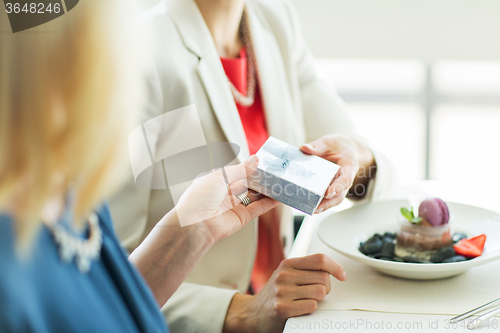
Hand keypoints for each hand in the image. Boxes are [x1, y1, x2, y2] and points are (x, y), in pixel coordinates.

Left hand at [175, 155, 278, 242]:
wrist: (195, 225)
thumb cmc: (200, 198)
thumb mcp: (220, 176)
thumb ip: (240, 169)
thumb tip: (255, 160)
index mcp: (217, 181)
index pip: (236, 172)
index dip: (249, 167)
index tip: (263, 162)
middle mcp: (225, 194)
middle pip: (247, 184)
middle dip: (260, 178)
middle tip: (274, 172)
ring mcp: (234, 206)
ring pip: (254, 196)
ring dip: (266, 190)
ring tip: (280, 183)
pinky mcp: (241, 218)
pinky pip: (257, 208)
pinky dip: (268, 203)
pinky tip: (278, 197)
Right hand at [223, 254, 346, 332]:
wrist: (252, 314)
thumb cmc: (274, 295)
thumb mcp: (286, 275)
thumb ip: (304, 269)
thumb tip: (331, 269)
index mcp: (288, 264)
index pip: (319, 259)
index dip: (335, 266)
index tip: (342, 275)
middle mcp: (284, 275)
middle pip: (323, 277)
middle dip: (326, 287)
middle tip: (316, 294)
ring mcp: (282, 291)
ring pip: (320, 292)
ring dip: (318, 300)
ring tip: (306, 301)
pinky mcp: (283, 308)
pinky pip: (312, 306)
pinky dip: (310, 309)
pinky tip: (300, 309)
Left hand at [300, 134, 359, 211]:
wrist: (344, 148)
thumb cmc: (337, 145)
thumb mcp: (328, 142)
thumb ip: (317, 146)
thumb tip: (304, 148)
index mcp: (348, 165)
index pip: (346, 179)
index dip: (337, 187)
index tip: (328, 193)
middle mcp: (345, 178)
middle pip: (341, 194)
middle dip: (330, 203)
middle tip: (317, 208)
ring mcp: (339, 184)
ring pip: (335, 198)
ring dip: (324, 206)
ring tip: (311, 210)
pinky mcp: (331, 187)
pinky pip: (327, 197)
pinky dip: (319, 202)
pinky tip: (308, 204)